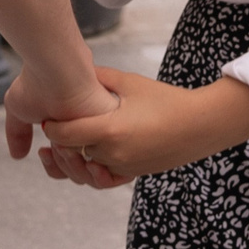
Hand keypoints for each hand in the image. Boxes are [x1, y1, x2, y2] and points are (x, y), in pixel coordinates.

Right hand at [3, 60, 116, 163]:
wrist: (53, 70)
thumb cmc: (37, 82)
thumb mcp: (20, 109)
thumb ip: (18, 132)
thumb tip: (17, 155)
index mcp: (72, 129)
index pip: (67, 164)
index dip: (53, 166)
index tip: (41, 151)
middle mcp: (89, 132)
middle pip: (79, 173)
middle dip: (59, 167)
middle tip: (46, 151)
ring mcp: (101, 133)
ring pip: (89, 173)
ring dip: (67, 164)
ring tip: (59, 143)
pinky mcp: (111, 133)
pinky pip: (100, 168)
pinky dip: (79, 162)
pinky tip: (67, 145)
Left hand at [41, 69, 248, 181]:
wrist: (201, 125)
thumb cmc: (166, 100)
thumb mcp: (130, 83)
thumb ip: (100, 77)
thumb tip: (77, 69)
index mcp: (109, 131)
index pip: (65, 135)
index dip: (53, 127)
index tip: (47, 118)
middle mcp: (113, 154)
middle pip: (73, 154)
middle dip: (60, 144)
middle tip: (52, 132)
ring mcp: (123, 168)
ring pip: (86, 171)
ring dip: (72, 162)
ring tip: (61, 151)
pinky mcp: (133, 174)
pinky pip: (105, 180)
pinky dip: (93, 174)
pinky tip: (87, 163)